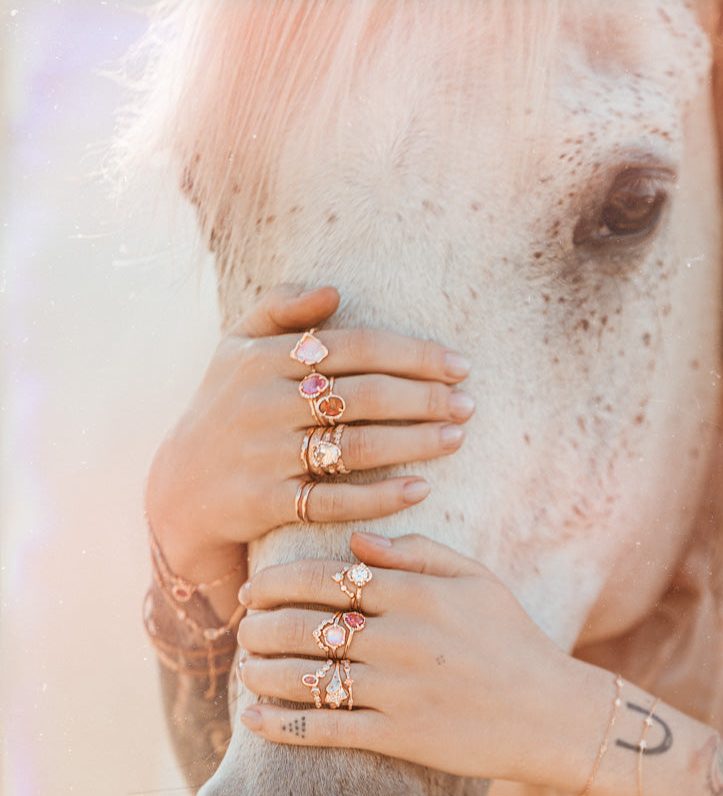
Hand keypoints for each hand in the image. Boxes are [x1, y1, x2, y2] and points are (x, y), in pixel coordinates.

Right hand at [145, 285, 473, 588]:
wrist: (180, 488)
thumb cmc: (224, 410)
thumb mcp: (236, 349)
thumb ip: (280, 310)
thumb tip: (333, 292)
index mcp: (265, 358)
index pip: (357, 348)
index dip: (414, 355)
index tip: (459, 365)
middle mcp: (265, 402)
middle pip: (365, 395)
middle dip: (425, 398)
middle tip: (469, 404)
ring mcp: (266, 454)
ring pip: (357, 445)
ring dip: (415, 442)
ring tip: (457, 439)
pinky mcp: (269, 503)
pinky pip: (335, 499)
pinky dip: (381, 495)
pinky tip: (421, 488)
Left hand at [236, 532, 607, 788]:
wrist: (552, 714)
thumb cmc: (514, 640)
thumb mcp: (476, 580)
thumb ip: (416, 552)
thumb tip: (355, 538)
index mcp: (414, 593)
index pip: (324, 578)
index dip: (276, 584)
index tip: (252, 592)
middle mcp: (398, 637)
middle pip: (303, 625)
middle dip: (259, 628)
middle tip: (243, 631)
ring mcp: (396, 689)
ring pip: (304, 676)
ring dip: (261, 672)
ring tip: (244, 669)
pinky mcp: (398, 735)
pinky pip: (326, 728)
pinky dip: (282, 724)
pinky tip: (253, 719)